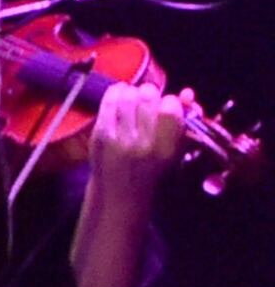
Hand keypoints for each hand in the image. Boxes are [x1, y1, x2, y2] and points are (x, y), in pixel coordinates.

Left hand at [87, 76, 187, 200]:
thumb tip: (187, 93)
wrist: (119, 194)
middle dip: (151, 93)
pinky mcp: (100, 135)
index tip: (169, 105)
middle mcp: (143, 144)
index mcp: (167, 149)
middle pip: (147, 97)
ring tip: (135, 97)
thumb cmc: (153, 171)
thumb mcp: (177, 152)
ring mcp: (119, 139)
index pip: (171, 109)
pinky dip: (115, 93)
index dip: (171, 101)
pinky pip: (108, 103)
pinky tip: (120, 94)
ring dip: (133, 92)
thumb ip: (185, 122)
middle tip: (150, 98)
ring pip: (127, 96)